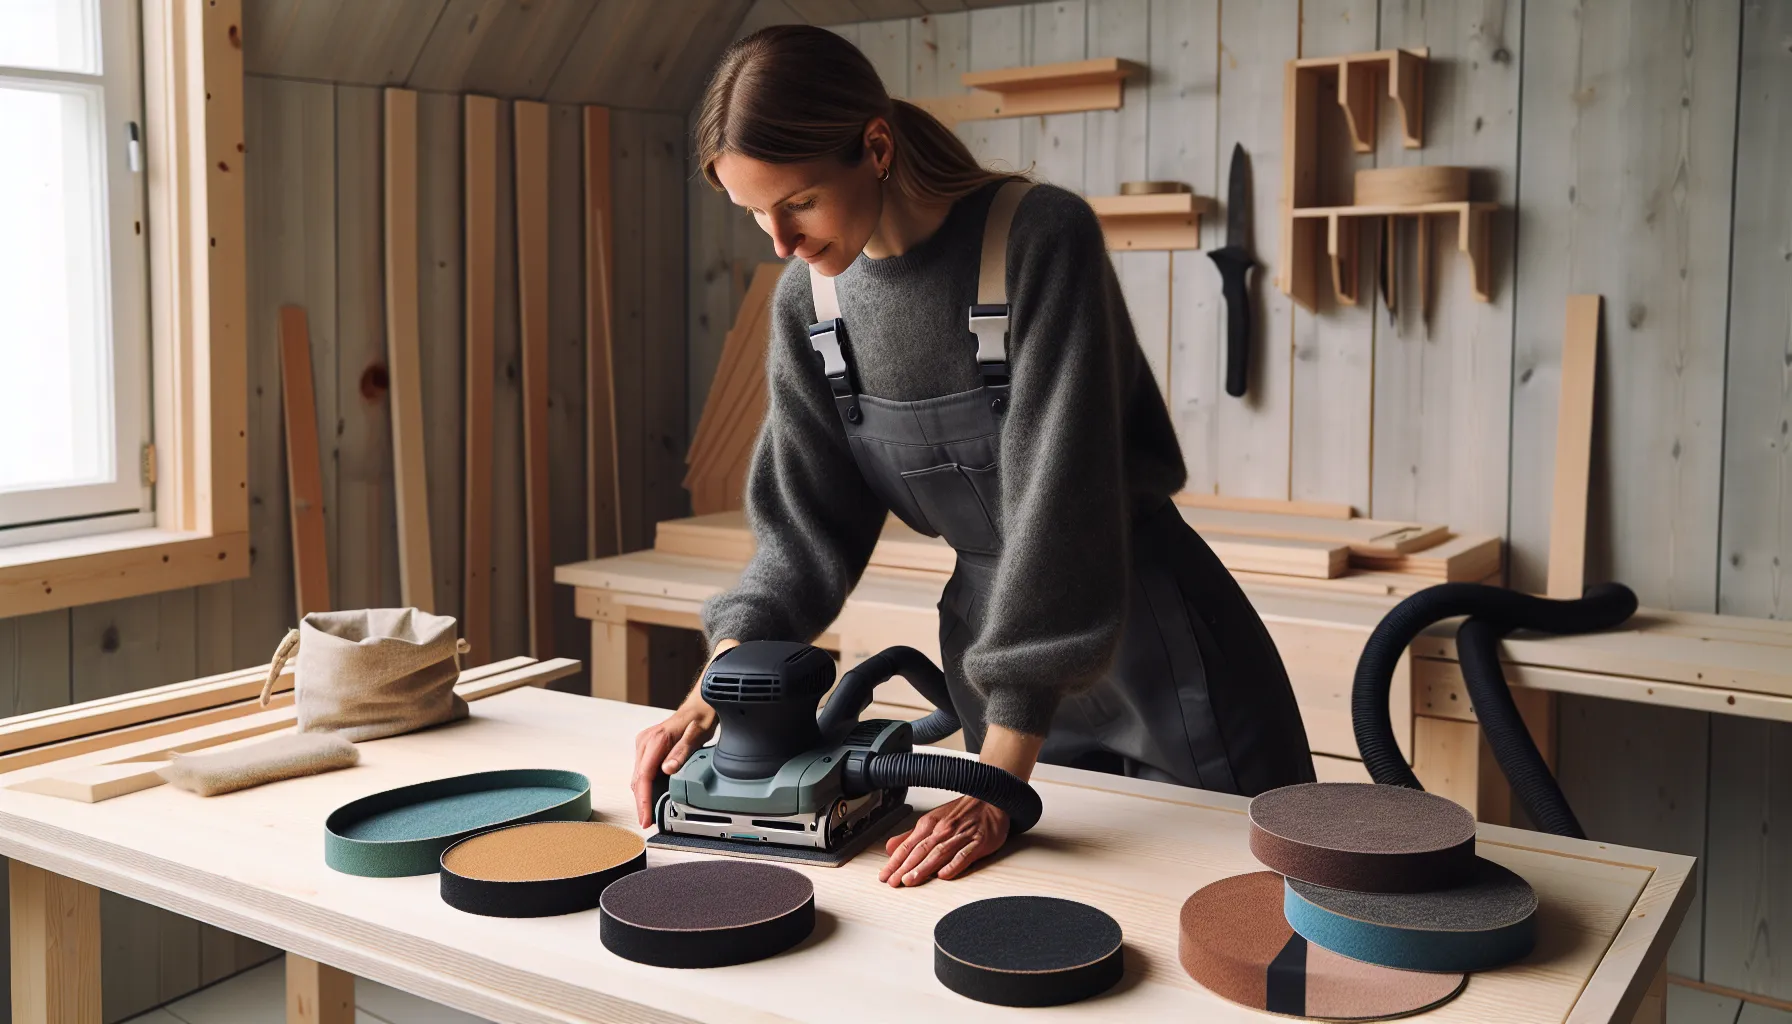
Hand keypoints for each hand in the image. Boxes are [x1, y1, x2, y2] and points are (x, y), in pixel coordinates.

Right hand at [630, 640, 736, 826]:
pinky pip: (643, 771)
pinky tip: (653, 797)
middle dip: (641, 802)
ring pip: (638, 777)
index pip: (642, 776)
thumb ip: (682, 752)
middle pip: (637, 779)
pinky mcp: (648, 748)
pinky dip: (646, 786)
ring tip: (650, 815)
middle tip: (648, 822)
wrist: (702, 703)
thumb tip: (666, 770)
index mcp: (655, 740)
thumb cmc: (701, 716)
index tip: (645, 817)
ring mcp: (645, 745)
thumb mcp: (698, 734)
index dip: (643, 800)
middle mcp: (645, 742)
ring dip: (643, 795)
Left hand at [878, 796, 1008, 886]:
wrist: (991, 798)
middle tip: (893, 882)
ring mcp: (961, 836)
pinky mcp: (978, 842)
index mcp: (929, 824)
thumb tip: (890, 848)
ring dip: (923, 868)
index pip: (907, 846)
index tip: (884, 875)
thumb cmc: (962, 812)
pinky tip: (944, 875)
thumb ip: (910, 836)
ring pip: (939, 853)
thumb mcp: (932, 820)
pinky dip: (953, 865)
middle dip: (904, 867)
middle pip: (920, 851)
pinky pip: (964, 855)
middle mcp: (943, 829)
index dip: (894, 862)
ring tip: (911, 880)